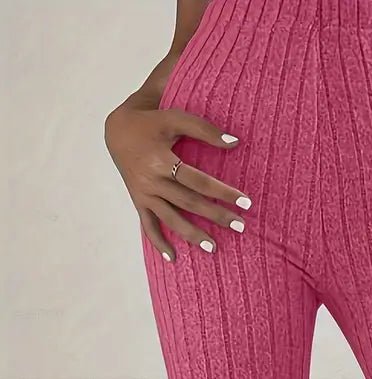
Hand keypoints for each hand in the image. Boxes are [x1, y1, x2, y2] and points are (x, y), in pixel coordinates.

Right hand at [104, 101, 251, 260]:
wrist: (116, 130)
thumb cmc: (151, 122)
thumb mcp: (174, 118)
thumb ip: (204, 129)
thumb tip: (235, 143)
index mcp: (161, 159)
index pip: (198, 180)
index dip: (222, 191)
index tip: (246, 202)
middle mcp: (150, 180)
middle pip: (188, 202)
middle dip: (215, 216)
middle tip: (240, 227)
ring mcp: (143, 194)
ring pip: (170, 219)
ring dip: (192, 235)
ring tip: (213, 248)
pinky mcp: (138, 202)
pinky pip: (148, 226)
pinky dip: (159, 243)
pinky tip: (173, 259)